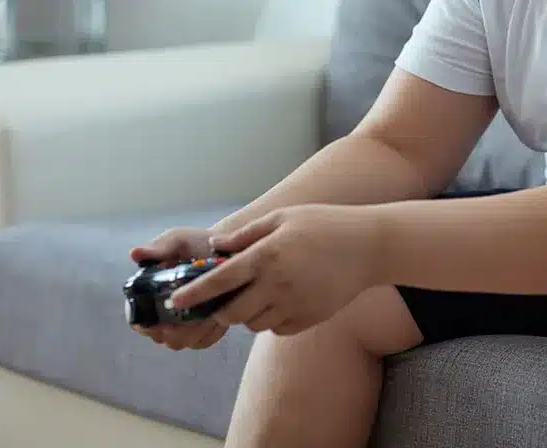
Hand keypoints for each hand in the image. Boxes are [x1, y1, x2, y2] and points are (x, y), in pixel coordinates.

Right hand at [128, 227, 228, 350]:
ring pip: (184, 342)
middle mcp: (162, 315)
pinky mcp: (205, 330)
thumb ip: (158, 247)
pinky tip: (219, 316)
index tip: (167, 315)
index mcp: (147, 296)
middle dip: (178, 330)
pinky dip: (211, 333)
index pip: (139, 322)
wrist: (229, 248)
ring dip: (196, 331)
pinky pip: (204, 341)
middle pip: (164, 337)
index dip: (150, 324)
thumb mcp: (177, 240)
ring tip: (210, 312)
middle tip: (194, 315)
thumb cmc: (196, 244)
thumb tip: (134, 253)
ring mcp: (184, 325)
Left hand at [168, 204, 380, 336]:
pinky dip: (272, 320)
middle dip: (221, 310)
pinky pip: (277, 329)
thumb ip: (247, 235)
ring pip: (253, 324)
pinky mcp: (309, 318)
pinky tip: (284, 300)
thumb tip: (217, 249)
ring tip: (260, 294)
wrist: (370, 246)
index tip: (175, 303)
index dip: (194, 294)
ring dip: (248, 314)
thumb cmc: (325, 224)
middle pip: (231, 312)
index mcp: (267, 255)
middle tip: (222, 301)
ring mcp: (294, 304)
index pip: (219, 281)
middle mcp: (277, 284)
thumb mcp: (284, 217)